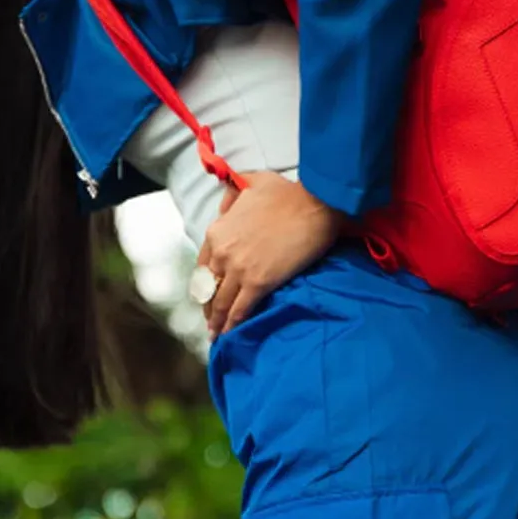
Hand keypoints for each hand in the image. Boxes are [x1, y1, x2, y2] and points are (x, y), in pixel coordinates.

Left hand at [196, 172, 341, 337]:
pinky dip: (233, 325)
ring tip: (216, 335)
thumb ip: (233, 193)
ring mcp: (239, 269)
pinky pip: (240, 309)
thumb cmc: (288, 193)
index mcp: (217, 231)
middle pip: (208, 287)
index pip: (202, 265)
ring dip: (217, 321)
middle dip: (208, 305)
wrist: (315, 205)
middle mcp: (222, 252)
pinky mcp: (259, 283)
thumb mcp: (251, 183)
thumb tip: (226, 196)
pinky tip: (230, 334)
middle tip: (210, 319)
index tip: (206, 293)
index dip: (203, 283)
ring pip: (221, 302)